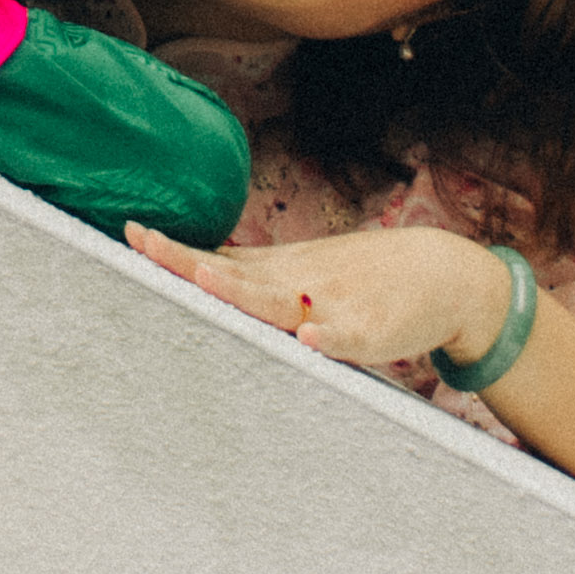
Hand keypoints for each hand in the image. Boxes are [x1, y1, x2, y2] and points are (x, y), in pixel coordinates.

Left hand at [125, 221, 523, 370]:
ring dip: (246, 292)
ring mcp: (336, 305)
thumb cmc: (359, 276)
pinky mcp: (375, 331)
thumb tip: (190, 262)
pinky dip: (332, 339)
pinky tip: (311, 340)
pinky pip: (351, 338)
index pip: (217, 262)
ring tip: (207, 277)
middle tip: (146, 245)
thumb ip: (248, 272)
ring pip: (284, 302)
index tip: (132, 233)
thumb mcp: (298, 268)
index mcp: (278, 273)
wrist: (442, 274)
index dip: (176, 252)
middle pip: (236, 276)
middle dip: (191, 265)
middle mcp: (299, 284)